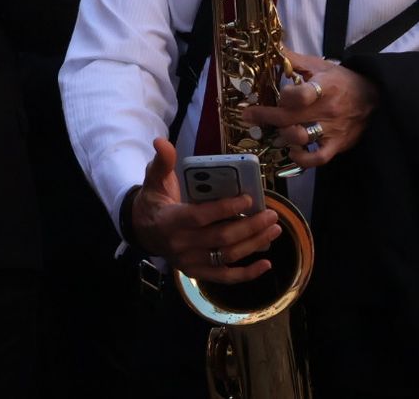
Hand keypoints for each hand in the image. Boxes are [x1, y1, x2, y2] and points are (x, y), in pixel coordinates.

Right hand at [131, 138, 281, 282]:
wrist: (143, 232)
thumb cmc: (154, 202)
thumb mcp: (154, 180)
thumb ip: (162, 162)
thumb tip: (161, 141)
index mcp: (170, 220)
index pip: (200, 216)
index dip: (225, 209)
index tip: (248, 198)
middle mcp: (180, 245)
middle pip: (220, 238)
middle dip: (249, 226)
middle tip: (271, 214)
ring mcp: (190, 262)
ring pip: (227, 256)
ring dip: (254, 244)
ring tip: (274, 229)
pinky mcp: (198, 273)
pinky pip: (225, 277)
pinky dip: (246, 274)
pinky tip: (265, 264)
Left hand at [242, 51, 379, 169]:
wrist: (372, 99)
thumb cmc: (341, 81)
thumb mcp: (319, 65)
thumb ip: (294, 59)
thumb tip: (270, 47)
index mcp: (324, 86)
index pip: (302, 94)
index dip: (284, 96)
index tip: (273, 93)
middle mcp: (327, 109)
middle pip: (290, 117)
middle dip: (265, 116)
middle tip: (248, 115)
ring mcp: (331, 129)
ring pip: (300, 137)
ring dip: (282, 135)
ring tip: (274, 130)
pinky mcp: (336, 145)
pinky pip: (318, 158)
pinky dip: (302, 158)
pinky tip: (292, 151)